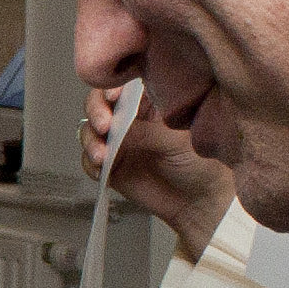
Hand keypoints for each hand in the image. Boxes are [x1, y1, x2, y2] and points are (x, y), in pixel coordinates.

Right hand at [85, 89, 235, 260]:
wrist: (199, 203)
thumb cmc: (199, 164)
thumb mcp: (176, 141)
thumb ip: (145, 132)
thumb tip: (115, 128)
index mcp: (150, 102)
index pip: (124, 85)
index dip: (112, 86)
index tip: (112, 97)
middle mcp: (131, 118)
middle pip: (99, 103)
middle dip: (96, 111)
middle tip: (104, 126)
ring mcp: (119, 142)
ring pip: (89, 131)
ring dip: (90, 140)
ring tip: (102, 155)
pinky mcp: (111, 166)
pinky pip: (89, 161)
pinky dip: (90, 164)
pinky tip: (101, 170)